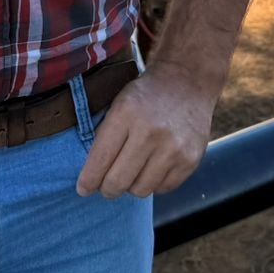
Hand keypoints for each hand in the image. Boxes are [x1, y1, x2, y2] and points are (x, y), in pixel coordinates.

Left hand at [75, 65, 215, 199]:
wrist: (186, 82)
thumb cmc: (146, 96)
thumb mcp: (118, 104)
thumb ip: (105, 136)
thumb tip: (91, 176)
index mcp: (125, 114)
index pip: (100, 159)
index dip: (88, 180)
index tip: (83, 189)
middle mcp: (150, 132)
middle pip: (118, 181)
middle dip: (107, 188)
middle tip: (106, 186)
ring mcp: (173, 148)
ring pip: (140, 190)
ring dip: (132, 186)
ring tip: (132, 172)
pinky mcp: (190, 160)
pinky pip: (162, 189)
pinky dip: (153, 184)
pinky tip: (152, 168)